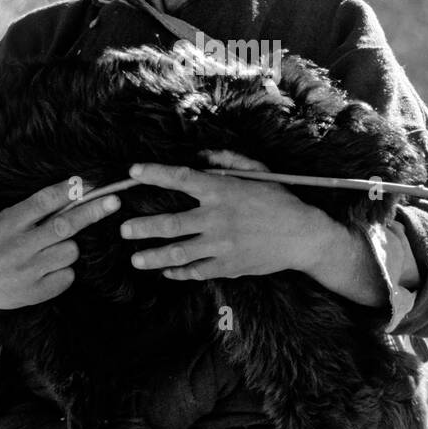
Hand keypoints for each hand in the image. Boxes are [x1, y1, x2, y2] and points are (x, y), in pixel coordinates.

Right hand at [0, 179, 121, 349]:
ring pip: (70, 251)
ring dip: (71, 246)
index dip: (67, 191)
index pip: (42, 202)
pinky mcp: (35, 292)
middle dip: (92, 212)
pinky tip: (49, 268)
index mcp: (7, 224)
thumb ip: (25, 211)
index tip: (88, 182)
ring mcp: (28, 271)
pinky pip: (67, 276)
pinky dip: (65, 270)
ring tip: (53, 248)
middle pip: (64, 226)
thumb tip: (65, 194)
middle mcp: (18, 247)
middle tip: (114, 201)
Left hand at [121, 150, 351, 283]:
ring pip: (178, 252)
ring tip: (135, 259)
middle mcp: (218, 218)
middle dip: (143, 227)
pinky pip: (196, 271)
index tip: (133, 172)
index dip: (154, 173)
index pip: (181, 178)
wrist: (303, 236)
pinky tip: (166, 272)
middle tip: (124, 230)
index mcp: (223, 191)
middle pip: (171, 224)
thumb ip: (228, 161)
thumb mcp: (258, 172)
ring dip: (153, 256)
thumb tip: (201, 155)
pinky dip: (178, 272)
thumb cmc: (279, 199)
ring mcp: (222, 245)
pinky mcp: (228, 265)